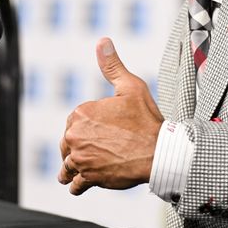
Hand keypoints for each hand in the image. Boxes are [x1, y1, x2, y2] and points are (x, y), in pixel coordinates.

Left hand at [58, 37, 163, 194]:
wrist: (159, 152)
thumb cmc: (147, 120)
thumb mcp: (131, 87)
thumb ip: (112, 65)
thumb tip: (102, 41)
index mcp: (81, 113)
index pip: (74, 121)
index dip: (89, 124)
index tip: (103, 128)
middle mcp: (74, 136)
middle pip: (68, 143)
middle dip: (79, 146)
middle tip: (99, 147)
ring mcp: (80, 159)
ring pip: (68, 165)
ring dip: (75, 167)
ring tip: (87, 166)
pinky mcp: (87, 178)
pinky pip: (74, 185)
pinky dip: (78, 185)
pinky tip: (84, 182)